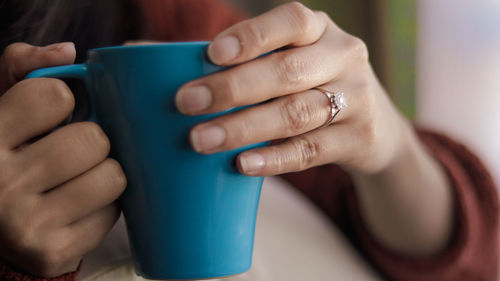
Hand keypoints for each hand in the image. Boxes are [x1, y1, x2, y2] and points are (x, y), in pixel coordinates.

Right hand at [0, 43, 125, 276]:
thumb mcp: (4, 108)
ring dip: (105, 173)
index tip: (55, 113)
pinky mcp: (52, 251)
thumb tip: (66, 51)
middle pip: (92, 139)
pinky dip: (104, 207)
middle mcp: (0, 182)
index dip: (64, 100)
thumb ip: (23, 68)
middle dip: (92, 141)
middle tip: (74, 151)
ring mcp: (25, 222)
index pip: (52, 95)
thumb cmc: (11, 156)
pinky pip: (112, 213)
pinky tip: (80, 206)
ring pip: (112, 176)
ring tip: (80, 177)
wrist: (0, 228)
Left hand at [175, 2, 410, 176]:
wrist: (372, 126)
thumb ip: (233, 60)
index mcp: (320, 30)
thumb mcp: (286, 62)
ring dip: (245, 127)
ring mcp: (357, 98)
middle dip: (233, 88)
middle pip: (287, 72)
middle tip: (186, 104)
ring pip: (297, 113)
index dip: (252, 36)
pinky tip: (242, 164)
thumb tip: (140, 58)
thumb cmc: (309, 86)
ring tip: (201, 140)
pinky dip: (275, 159)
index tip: (210, 55)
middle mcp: (344, 57)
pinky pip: (312, 150)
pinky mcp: (360, 138)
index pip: (290, 21)